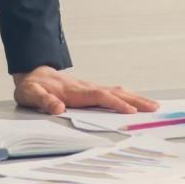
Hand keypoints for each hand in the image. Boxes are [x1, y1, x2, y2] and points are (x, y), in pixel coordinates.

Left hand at [11, 67, 157, 115]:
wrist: (34, 73)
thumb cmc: (33, 86)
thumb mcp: (31, 94)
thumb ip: (43, 100)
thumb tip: (57, 108)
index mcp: (74, 91)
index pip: (99, 96)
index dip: (115, 103)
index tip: (130, 111)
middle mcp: (86, 87)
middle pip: (115, 92)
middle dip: (135, 100)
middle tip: (154, 107)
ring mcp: (90, 87)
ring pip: (117, 91)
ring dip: (135, 98)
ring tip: (153, 105)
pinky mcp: (91, 90)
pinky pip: (113, 93)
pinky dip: (128, 97)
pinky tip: (137, 101)